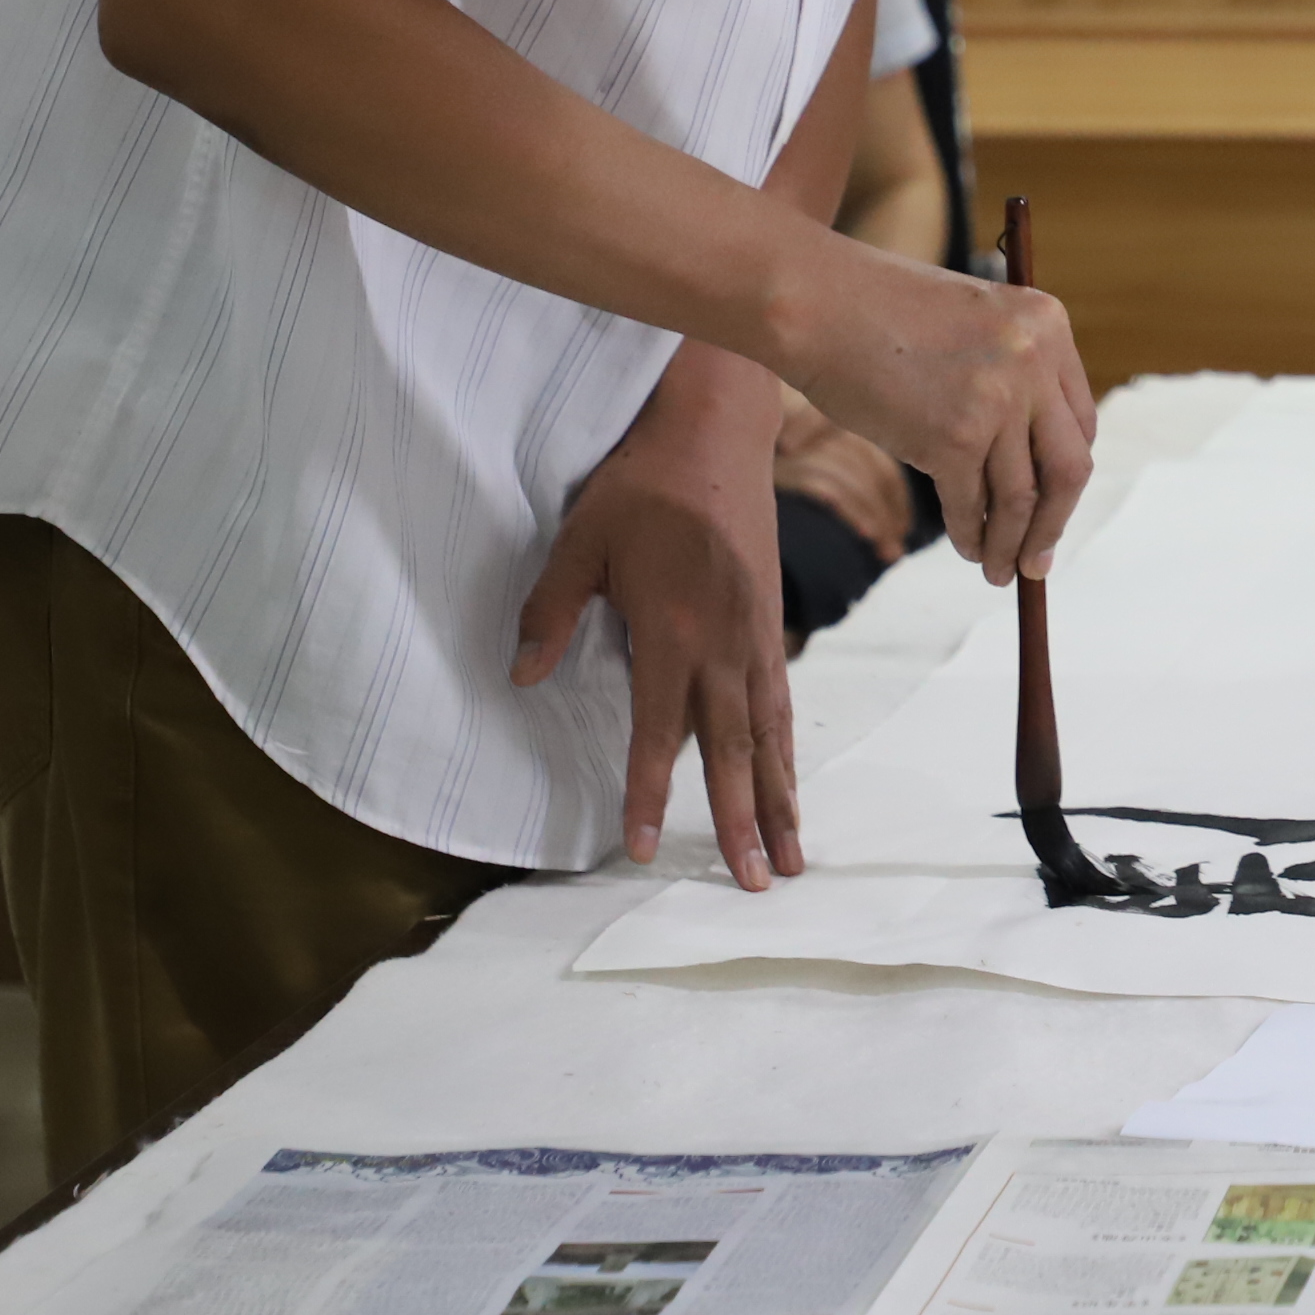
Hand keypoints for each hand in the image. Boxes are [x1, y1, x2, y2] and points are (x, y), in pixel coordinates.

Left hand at [513, 346, 800, 888]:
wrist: (716, 431)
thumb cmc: (642, 484)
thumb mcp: (580, 539)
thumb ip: (552, 611)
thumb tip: (523, 677)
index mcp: (673, 629)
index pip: (657, 732)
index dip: (646, 793)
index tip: (641, 848)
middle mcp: (724, 644)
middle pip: (734, 752)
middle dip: (742, 821)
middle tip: (755, 883)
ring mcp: (757, 636)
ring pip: (770, 736)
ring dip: (780, 799)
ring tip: (791, 855)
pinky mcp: (771, 624)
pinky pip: (782, 704)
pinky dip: (786, 752)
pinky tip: (789, 783)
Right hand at [774, 245, 1094, 589]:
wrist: (816, 301)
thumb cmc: (878, 310)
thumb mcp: (973, 322)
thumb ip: (1010, 371)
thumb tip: (1027, 460)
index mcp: (1047, 325)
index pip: (1080, 422)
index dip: (1066, 473)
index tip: (1052, 506)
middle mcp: (1034, 361)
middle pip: (1069, 466)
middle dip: (1055, 523)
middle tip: (1039, 561)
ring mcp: (997, 400)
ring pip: (1022, 498)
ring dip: (1012, 544)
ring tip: (999, 571)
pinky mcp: (953, 437)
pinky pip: (972, 505)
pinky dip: (970, 535)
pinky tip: (966, 548)